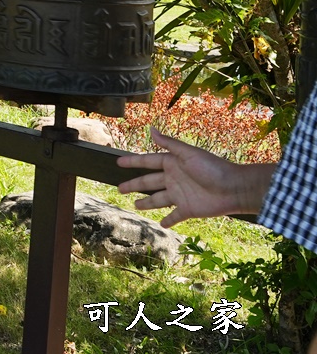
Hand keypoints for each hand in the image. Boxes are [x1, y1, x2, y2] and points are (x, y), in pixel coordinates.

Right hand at [116, 127, 276, 226]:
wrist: (234, 189)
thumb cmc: (213, 168)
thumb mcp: (189, 153)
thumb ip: (169, 144)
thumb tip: (151, 129)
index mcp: (172, 163)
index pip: (148, 161)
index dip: (133, 162)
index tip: (119, 162)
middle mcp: (173, 179)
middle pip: (148, 182)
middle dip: (134, 184)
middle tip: (120, 188)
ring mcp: (179, 195)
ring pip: (158, 200)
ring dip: (147, 203)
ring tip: (135, 205)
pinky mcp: (188, 210)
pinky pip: (174, 216)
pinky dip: (168, 220)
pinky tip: (161, 224)